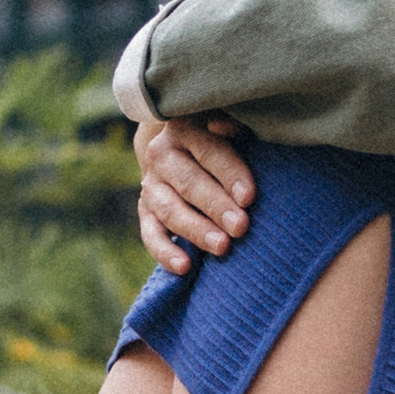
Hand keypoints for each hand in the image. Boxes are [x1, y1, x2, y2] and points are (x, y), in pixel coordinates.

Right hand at [135, 114, 254, 275]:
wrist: (186, 154)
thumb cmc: (224, 143)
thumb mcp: (232, 129)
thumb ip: (235, 128)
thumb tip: (226, 126)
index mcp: (184, 128)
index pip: (208, 150)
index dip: (229, 173)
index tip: (249, 197)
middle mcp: (161, 154)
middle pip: (189, 183)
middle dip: (216, 206)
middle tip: (241, 227)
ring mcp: (150, 185)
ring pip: (171, 210)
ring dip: (196, 230)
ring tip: (222, 247)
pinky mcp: (145, 212)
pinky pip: (151, 235)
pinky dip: (165, 252)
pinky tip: (185, 267)